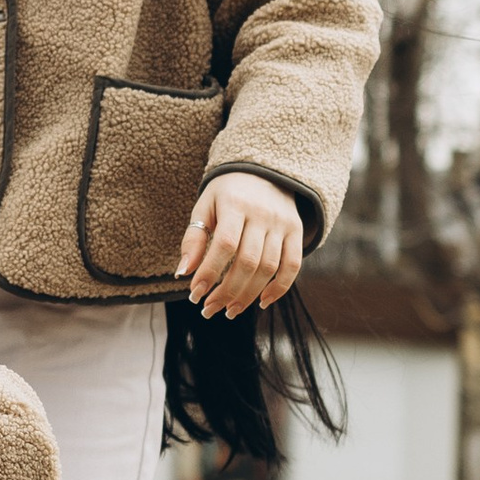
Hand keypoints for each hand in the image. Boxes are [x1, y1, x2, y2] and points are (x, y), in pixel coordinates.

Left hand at [178, 169, 304, 318]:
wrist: (263, 170)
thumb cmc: (226, 194)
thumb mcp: (205, 207)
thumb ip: (193, 238)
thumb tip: (183, 272)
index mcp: (235, 204)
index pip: (224, 245)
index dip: (209, 273)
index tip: (195, 295)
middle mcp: (262, 214)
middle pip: (248, 262)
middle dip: (227, 291)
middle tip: (210, 310)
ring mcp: (282, 223)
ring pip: (269, 268)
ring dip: (248, 295)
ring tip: (230, 310)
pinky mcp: (296, 231)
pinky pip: (293, 265)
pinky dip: (280, 288)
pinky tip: (262, 302)